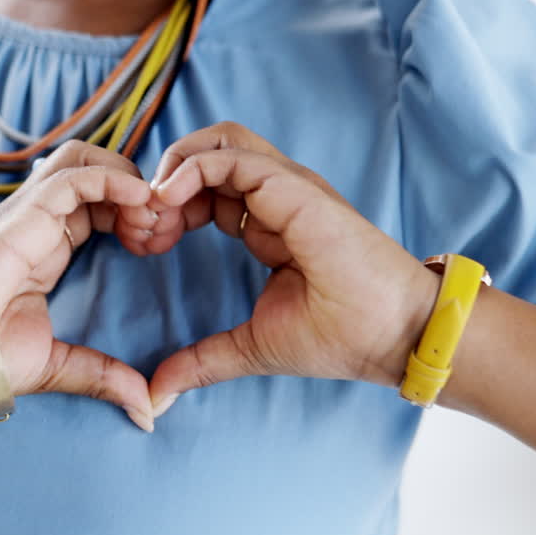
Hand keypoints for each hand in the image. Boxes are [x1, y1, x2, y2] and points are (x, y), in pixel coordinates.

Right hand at [0, 141, 158, 430]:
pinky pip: (74, 175)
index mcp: (46, 246)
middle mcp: (38, 222)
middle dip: (135, 189)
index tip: (156, 246)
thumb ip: (101, 377)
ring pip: (83, 160)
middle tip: (160, 228)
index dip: (133, 213)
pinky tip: (139, 202)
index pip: (96, 204)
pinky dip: (113, 179)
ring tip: (149, 215)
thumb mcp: (55, 366)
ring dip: (125, 177)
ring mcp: (29, 213)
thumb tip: (147, 410)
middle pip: (92, 170)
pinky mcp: (24, 213)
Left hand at [142, 123, 440, 416]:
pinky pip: (232, 157)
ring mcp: (288, 188)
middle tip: (141, 227)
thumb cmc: (340, 338)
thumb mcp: (251, 347)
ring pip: (219, 141)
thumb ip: (202, 361)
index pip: (207, 190)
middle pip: (207, 155)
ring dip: (174, 166)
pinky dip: (192, 168)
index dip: (170, 207)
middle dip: (163, 183)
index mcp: (270, 222)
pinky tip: (167, 199)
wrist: (394, 337)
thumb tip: (156, 393)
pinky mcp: (295, 189)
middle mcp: (277, 196)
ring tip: (153, 207)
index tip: (146, 244)